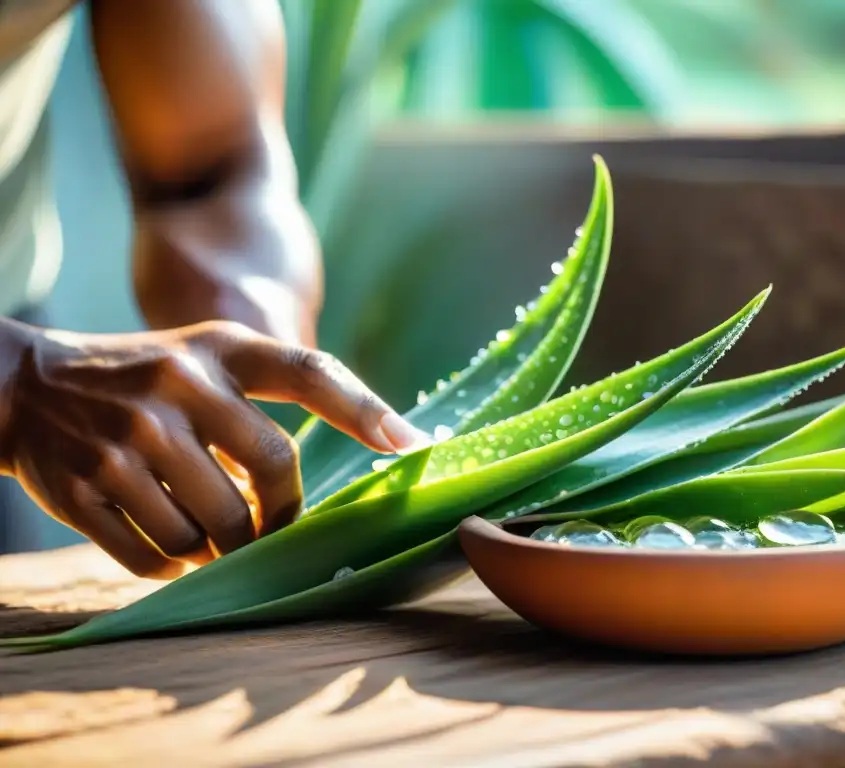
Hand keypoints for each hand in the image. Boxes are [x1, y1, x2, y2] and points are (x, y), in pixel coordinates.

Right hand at [0, 319, 430, 578]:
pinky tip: (165, 539)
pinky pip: (158, 557)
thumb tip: (321, 472)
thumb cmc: (141, 378)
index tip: (411, 442)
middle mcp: (178, 388)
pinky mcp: (84, 489)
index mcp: (219, 351)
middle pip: (273, 476)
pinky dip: (172, 562)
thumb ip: (261, 401)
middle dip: (278, 517)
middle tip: (265, 528)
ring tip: (202, 528)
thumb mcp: (202, 358)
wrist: (24, 386)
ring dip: (217, 546)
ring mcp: (127, 440)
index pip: (310, 370)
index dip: (365, 409)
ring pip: (212, 531)